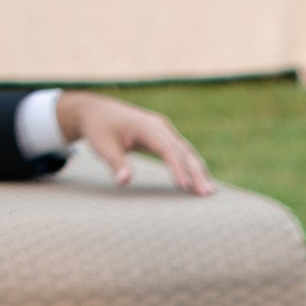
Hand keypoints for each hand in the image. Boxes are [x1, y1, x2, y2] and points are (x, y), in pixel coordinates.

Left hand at [55, 91, 213, 193]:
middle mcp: (160, 126)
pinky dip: (191, 166)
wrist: (97, 111)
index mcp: (146, 126)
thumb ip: (116, 164)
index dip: (177, 168)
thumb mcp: (103, 146)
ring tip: (209, 192)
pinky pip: (181, 152)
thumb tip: (124, 182)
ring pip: (186, 151)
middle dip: (195, 172)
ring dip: (198, 170)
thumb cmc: (99, 128)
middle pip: (183, 150)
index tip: (183, 186)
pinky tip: (199, 182)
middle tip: (206, 193)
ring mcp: (164, 130)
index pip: (167, 149)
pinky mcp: (164, 137)